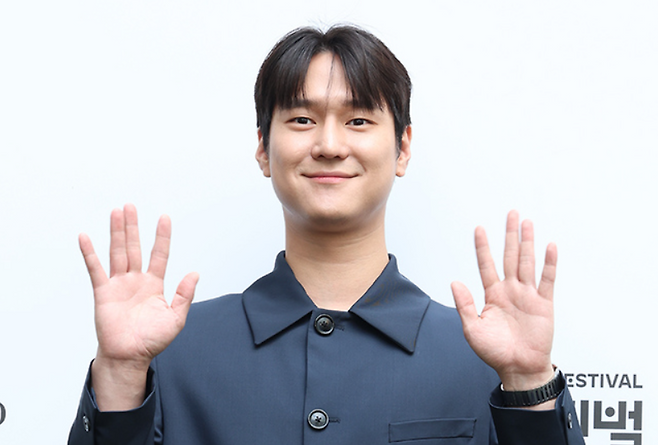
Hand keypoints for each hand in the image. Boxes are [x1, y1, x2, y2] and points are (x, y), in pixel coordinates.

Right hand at [79, 204, 197, 409]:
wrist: (130, 357)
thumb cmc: (152, 340)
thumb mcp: (176, 318)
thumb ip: (184, 295)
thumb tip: (195, 273)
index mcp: (154, 285)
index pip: (159, 254)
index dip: (162, 236)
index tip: (164, 217)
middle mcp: (136, 280)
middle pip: (134, 247)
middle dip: (133, 227)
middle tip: (130, 206)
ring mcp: (119, 285)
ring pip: (118, 252)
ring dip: (116, 232)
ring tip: (116, 212)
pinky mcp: (103, 292)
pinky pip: (95, 269)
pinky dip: (90, 253)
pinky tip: (86, 237)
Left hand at [451, 210, 555, 391]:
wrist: (519, 369)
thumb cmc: (495, 352)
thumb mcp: (472, 329)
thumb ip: (464, 305)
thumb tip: (455, 282)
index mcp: (492, 295)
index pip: (486, 264)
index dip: (483, 246)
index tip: (479, 228)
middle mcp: (510, 290)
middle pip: (510, 256)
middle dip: (509, 235)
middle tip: (511, 213)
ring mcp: (528, 295)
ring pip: (527, 262)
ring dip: (528, 242)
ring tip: (527, 223)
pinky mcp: (544, 304)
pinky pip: (547, 279)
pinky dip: (549, 263)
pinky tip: (549, 247)